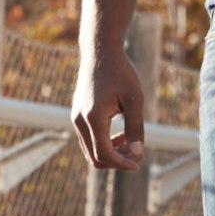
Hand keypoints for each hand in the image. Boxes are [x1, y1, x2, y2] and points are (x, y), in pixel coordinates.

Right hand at [70, 42, 150, 171]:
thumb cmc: (120, 72)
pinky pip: (89, 140)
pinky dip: (104, 144)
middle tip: (137, 153)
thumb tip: (138, 154)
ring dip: (111, 153)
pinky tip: (121, 134)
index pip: (104, 154)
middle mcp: (80, 121)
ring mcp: (76, 118)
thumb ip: (136, 128)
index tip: (138, 163)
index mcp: (93, 118)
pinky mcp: (77, 115)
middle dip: (117, 161)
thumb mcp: (134, 99)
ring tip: (132, 142)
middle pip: (95, 157)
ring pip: (90, 150)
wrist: (100, 52)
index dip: (122, 163)